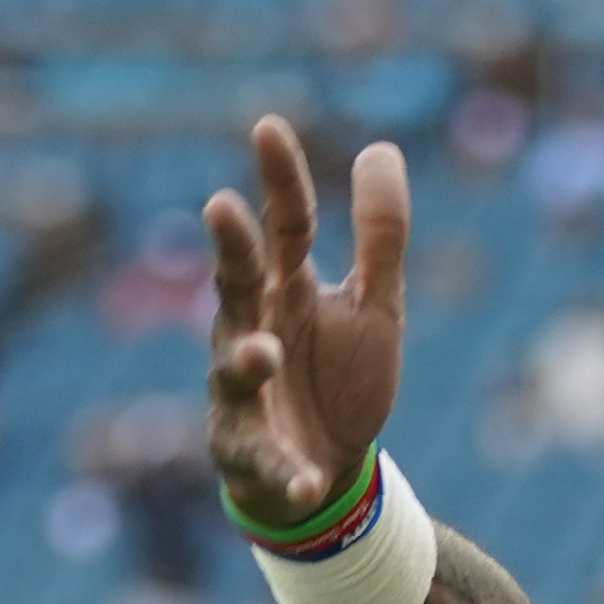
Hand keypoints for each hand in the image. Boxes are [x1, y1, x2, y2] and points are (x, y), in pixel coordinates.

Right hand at [205, 115, 408, 524]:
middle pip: (236, 283)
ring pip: (233, 369)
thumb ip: (379, 238)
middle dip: (230, 250)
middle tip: (222, 207)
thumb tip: (381, 149)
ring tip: (264, 350)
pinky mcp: (251, 455)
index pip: (285, 227)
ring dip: (245, 358)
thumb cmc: (339, 377)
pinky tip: (307, 478)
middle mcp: (253, 330)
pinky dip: (286, 470)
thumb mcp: (376, 306)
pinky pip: (265, 463)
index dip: (279, 181)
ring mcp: (245, 393)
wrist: (328, 473)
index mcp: (286, 290)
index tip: (268, 126)